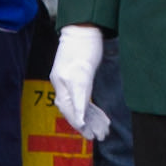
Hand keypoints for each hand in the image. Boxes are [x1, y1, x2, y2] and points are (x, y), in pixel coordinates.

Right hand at [48, 24, 109, 139]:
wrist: (82, 29)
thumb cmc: (85, 45)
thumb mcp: (86, 67)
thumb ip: (82, 89)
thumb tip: (79, 114)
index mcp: (64, 81)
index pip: (70, 106)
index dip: (77, 119)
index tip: (85, 131)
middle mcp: (63, 84)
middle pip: (73, 109)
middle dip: (85, 124)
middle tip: (97, 137)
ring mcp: (67, 83)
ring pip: (78, 107)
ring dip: (91, 120)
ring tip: (103, 132)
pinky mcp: (75, 81)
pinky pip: (81, 100)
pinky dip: (91, 111)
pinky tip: (99, 119)